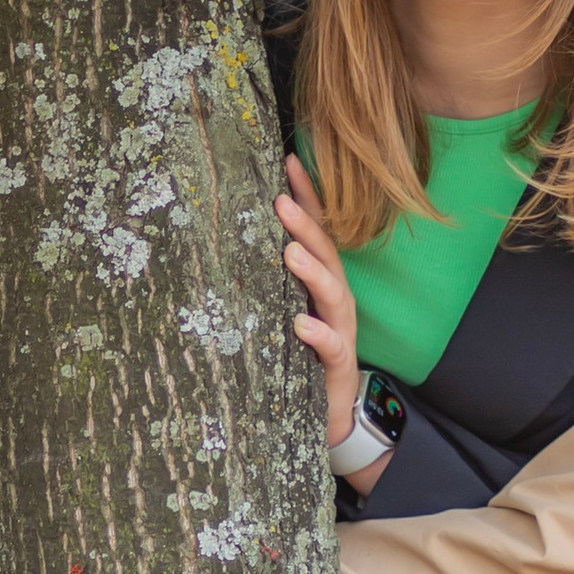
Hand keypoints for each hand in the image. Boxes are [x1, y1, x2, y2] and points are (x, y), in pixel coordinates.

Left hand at [278, 154, 368, 455]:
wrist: (328, 412)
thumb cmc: (300, 354)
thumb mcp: (283, 308)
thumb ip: (269, 277)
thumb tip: (232, 236)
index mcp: (320, 281)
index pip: (316, 231)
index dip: (306, 197)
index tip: (288, 162)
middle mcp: (334, 300)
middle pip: (325, 255)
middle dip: (305, 226)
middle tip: (280, 200)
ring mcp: (340, 330)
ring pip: (333, 295)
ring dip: (312, 271)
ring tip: (289, 253)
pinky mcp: (338, 365)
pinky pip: (331, 347)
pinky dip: (318, 334)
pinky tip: (300, 323)